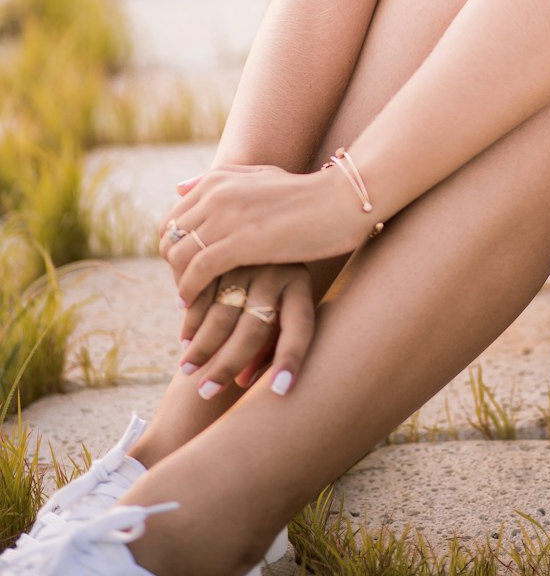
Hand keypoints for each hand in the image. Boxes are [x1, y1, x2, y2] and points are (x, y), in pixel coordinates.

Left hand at [159, 163, 370, 302]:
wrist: (342, 200)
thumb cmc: (307, 194)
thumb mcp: (260, 176)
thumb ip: (220, 180)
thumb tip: (179, 186)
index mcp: (218, 178)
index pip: (172, 220)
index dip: (174, 249)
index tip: (187, 271)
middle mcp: (216, 192)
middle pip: (170, 239)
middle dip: (174, 269)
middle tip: (189, 291)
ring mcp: (228, 215)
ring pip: (179, 256)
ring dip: (180, 284)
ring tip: (192, 303)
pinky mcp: (241, 241)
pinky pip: (197, 271)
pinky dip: (190, 292)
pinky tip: (197, 306)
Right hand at [177, 263, 313, 399]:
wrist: (265, 220)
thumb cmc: (277, 277)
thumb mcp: (284, 298)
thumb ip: (269, 340)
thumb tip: (243, 383)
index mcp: (300, 284)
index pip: (300, 328)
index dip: (290, 359)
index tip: (280, 390)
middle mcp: (276, 271)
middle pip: (253, 329)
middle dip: (227, 365)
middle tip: (206, 392)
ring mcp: (247, 261)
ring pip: (221, 313)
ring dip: (202, 346)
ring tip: (189, 371)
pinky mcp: (220, 252)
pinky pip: (202, 293)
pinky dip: (191, 319)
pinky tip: (185, 340)